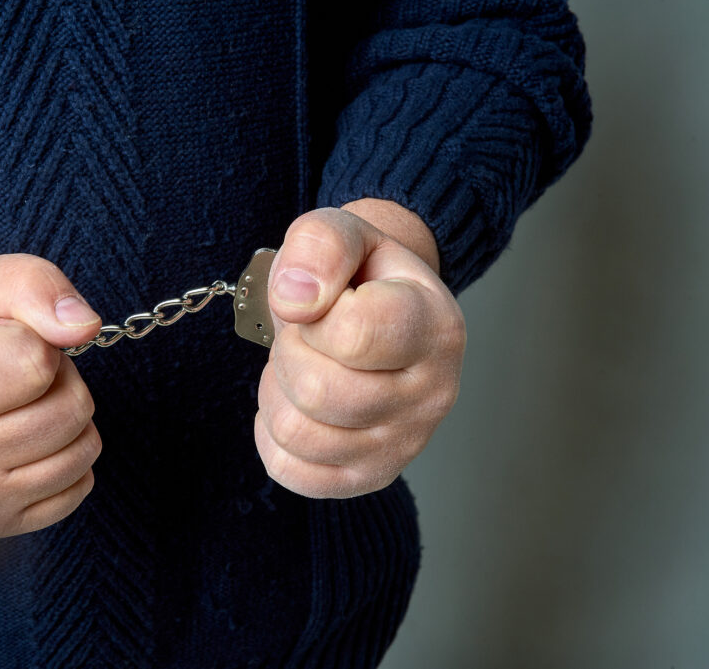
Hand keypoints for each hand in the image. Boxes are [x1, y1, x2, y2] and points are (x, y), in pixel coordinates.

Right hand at [0, 255, 102, 538]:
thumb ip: (35, 289)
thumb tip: (83, 327)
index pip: (35, 362)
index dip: (35, 339)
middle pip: (68, 411)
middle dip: (57, 378)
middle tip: (14, 371)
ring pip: (81, 451)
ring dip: (64, 415)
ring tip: (17, 401)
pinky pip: (78, 488)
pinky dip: (65, 456)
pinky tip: (24, 438)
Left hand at [254, 206, 465, 498]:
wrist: (379, 308)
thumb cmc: (358, 274)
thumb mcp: (343, 234)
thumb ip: (321, 245)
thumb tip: (295, 299)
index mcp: (434, 326)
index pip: (352, 334)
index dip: (310, 311)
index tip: (318, 299)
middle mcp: (433, 393)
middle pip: (317, 392)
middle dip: (289, 352)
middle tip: (306, 333)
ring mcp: (404, 443)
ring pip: (297, 433)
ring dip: (278, 391)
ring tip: (305, 363)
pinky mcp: (370, 475)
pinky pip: (289, 469)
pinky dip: (274, 433)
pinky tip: (299, 403)